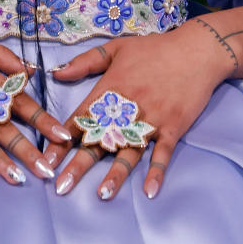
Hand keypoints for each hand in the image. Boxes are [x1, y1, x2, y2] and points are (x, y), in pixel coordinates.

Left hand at [45, 22, 236, 200]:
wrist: (196, 50)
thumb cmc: (154, 49)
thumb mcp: (116, 48)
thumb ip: (85, 61)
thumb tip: (56, 73)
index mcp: (110, 89)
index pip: (81, 119)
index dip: (61, 141)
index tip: (46, 160)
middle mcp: (128, 108)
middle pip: (100, 141)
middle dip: (79, 165)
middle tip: (61, 187)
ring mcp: (152, 120)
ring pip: (130, 151)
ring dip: (116, 174)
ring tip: (103, 195)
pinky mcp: (173, 127)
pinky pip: (164, 154)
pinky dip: (157, 172)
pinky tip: (150, 191)